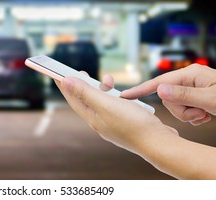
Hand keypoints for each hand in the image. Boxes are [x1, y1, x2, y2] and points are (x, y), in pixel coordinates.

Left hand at [55, 73, 177, 154]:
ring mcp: (113, 123)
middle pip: (86, 100)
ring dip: (102, 89)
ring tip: (109, 79)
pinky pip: (114, 106)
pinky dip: (115, 96)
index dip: (65, 85)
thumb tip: (65, 82)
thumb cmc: (133, 123)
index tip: (56, 73)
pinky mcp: (125, 122)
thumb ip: (86, 92)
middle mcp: (100, 122)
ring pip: (102, 102)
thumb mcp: (106, 104)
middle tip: (81, 71)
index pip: (73, 99)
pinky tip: (123, 94)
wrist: (159, 142)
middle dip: (83, 85)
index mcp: (92, 118)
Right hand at [121, 64, 215, 124]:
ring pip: (176, 106)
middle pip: (168, 99)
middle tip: (200, 114)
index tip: (124, 96)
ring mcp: (191, 87)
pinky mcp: (195, 95)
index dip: (140, 90)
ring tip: (206, 114)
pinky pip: (184, 108)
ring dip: (189, 114)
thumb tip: (159, 91)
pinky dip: (193, 115)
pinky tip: (206, 115)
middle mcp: (187, 78)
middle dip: (181, 111)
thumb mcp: (210, 99)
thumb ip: (183, 95)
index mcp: (189, 74)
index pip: (159, 82)